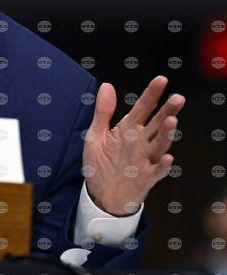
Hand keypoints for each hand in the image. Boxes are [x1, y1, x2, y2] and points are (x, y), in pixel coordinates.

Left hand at [83, 76, 182, 216]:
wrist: (99, 194)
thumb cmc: (100, 164)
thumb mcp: (95, 135)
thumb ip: (103, 112)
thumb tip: (107, 85)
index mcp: (128, 129)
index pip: (143, 108)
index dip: (151, 94)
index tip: (161, 80)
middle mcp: (140, 142)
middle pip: (157, 124)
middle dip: (167, 111)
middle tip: (178, 98)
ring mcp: (144, 160)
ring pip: (159, 145)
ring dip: (166, 134)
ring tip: (171, 121)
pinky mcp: (145, 178)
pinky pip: (156, 171)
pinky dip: (162, 165)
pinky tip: (166, 157)